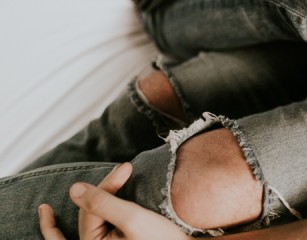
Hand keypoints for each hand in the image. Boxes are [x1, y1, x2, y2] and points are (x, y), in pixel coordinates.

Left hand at [39, 163, 189, 239]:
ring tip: (109, 178)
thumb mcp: (132, 218)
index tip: (127, 167)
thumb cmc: (162, 239)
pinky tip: (51, 213)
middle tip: (125, 168)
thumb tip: (73, 188)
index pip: (91, 208)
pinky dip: (64, 226)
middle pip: (87, 214)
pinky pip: (84, 234)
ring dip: (94, 199)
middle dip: (104, 190)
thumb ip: (102, 202)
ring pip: (87, 220)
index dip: (107, 185)